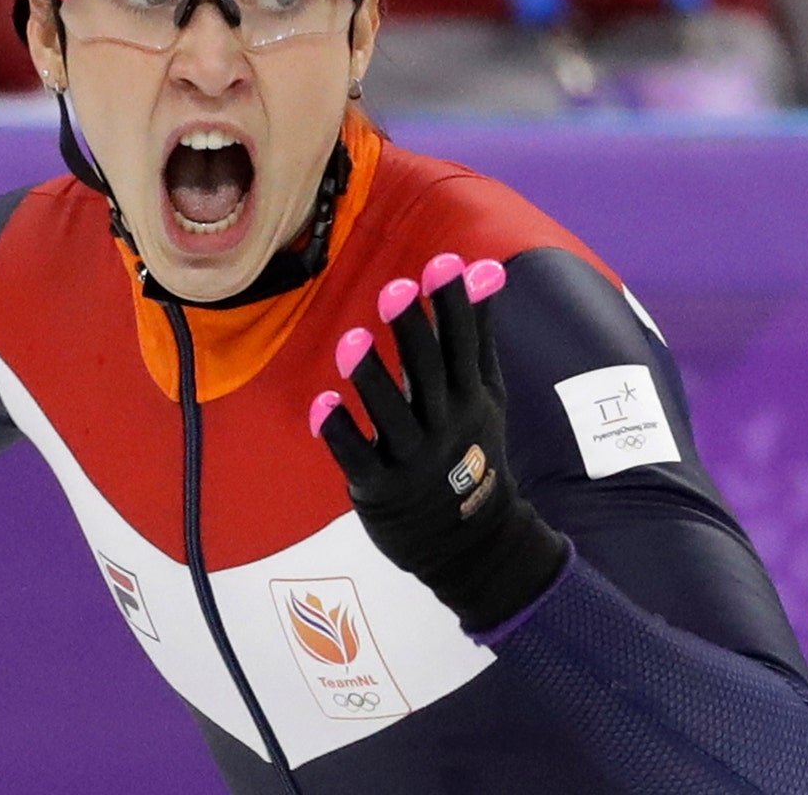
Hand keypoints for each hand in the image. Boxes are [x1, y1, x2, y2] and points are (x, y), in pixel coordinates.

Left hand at [309, 253, 568, 632]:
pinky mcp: (380, 487)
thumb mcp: (485, 394)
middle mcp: (444, 424)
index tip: (445, 263)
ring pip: (391, 415)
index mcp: (469, 397)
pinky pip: (358, 457)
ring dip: (372, 377)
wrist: (473, 543)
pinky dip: (341, 432)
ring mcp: (413, 458)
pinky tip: (320, 404)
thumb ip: (478, 333)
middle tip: (397, 287)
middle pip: (429, 374)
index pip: (462, 345)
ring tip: (353, 338)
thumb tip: (486, 267)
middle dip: (413, 331)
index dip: (453, 305)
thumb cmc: (470, 451)